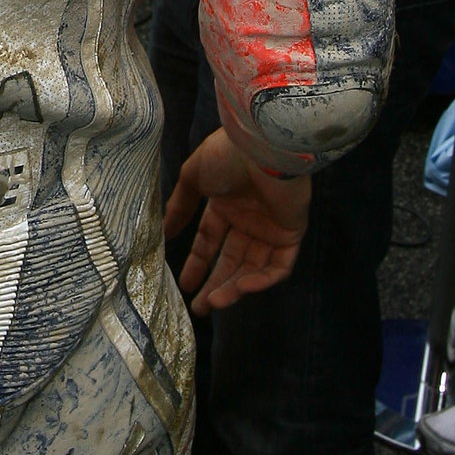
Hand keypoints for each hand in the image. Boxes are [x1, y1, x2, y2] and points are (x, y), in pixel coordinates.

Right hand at [163, 127, 310, 313]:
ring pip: (253, 268)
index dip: (198, 263)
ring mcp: (270, 228)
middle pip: (231, 261)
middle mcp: (248, 219)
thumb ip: (180, 205)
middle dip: (215, 285)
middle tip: (199, 308)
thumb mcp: (193, 176)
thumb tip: (164, 231)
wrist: (263, 145)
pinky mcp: (291, 234)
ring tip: (213, 303)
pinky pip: (279, 266)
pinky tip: (242, 288)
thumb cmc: (226, 155)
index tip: (184, 284)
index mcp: (226, 204)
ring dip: (234, 287)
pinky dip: (262, 280)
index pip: (210, 241)